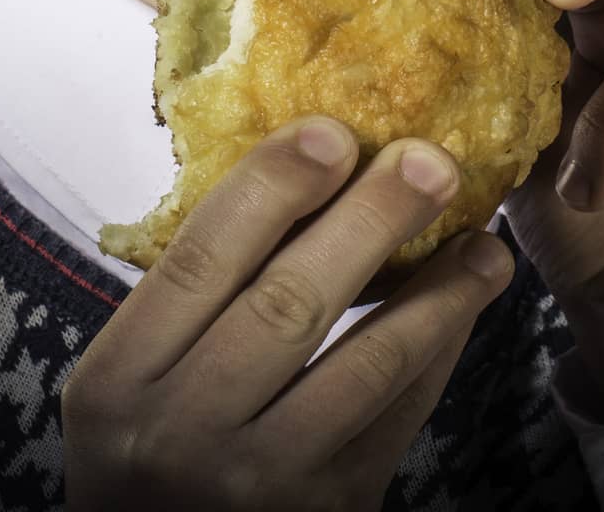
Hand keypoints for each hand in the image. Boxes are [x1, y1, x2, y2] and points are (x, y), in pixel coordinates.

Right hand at [62, 117, 514, 508]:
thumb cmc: (144, 450)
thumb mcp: (128, 377)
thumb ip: (187, 298)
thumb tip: (292, 171)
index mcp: (119, 378)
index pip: (201, 259)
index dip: (270, 187)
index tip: (331, 130)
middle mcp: (184, 430)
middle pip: (289, 303)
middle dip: (370, 222)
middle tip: (431, 160)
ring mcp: (261, 481)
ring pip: (364, 365)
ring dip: (437, 294)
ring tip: (484, 241)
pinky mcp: (330, 511)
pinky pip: (397, 418)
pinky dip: (439, 353)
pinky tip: (465, 305)